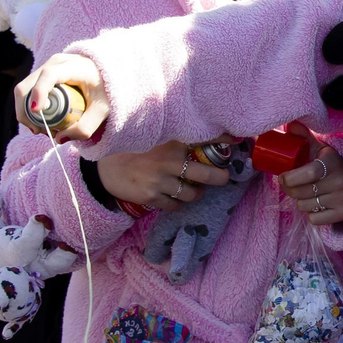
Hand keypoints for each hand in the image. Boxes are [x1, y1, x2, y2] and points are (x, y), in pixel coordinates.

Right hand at [15, 53, 109, 140]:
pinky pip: (27, 91)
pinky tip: (40, 121)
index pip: (49, 75)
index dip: (39, 92)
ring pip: (23, 90)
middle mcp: (56, 63)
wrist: (107, 74)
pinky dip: (28, 108)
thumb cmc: (106, 90)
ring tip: (42, 128)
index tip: (36, 111)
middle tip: (40, 131)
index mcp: (74, 66)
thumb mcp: (102, 110)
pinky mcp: (41, 74)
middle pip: (28, 85)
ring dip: (26, 112)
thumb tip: (59, 139)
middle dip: (27, 111)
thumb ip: (86, 126)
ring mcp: (46, 67)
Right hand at [98, 140, 230, 212]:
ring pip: (193, 194)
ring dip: (197, 193)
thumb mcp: (156, 138)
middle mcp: (170, 160)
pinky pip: (175, 206)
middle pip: (209, 174)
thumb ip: (178, 138)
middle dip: (221, 177)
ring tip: (196, 188)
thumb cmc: (134, 151)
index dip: (226, 140)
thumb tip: (211, 136)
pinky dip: (179, 204)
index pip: (208, 138)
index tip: (238, 141)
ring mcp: (161, 180)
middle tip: (223, 177)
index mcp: (173, 141)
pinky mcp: (151, 196)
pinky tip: (175, 197)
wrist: (103, 168)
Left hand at [279, 128, 342, 225]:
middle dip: (289, 189)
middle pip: (300, 192)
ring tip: (306, 192)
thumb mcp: (324, 149)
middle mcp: (339, 182)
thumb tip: (290, 124)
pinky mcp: (342, 214)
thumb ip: (306, 137)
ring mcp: (341, 199)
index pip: (309, 173)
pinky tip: (317, 203)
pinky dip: (312, 214)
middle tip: (288, 184)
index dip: (291, 177)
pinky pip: (314, 219)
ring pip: (304, 206)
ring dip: (300, 200)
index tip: (282, 176)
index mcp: (333, 163)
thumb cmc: (336, 163)